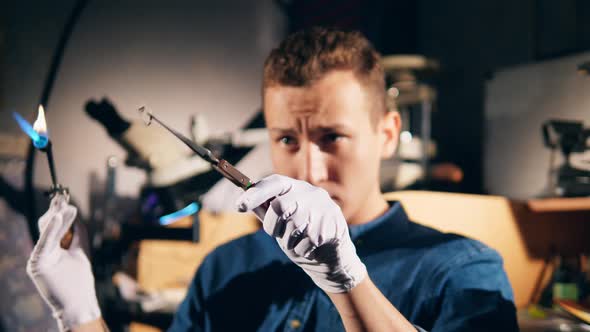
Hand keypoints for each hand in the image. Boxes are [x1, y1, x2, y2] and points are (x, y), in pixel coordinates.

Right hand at [26, 194, 100, 330]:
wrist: (78, 303)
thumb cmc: (79, 280)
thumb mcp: (80, 251)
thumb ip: (77, 234)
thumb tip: (75, 215)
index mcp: (53, 248)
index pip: (55, 226)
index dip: (60, 212)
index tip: (65, 197)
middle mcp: (43, 252)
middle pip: (49, 227)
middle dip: (56, 211)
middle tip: (63, 196)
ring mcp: (39, 258)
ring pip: (47, 233)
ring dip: (56, 217)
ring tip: (64, 204)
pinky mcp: (37, 265)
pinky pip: (44, 243)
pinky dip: (51, 230)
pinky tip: (56, 217)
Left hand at [237, 174, 366, 292]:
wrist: (331, 258)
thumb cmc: (300, 237)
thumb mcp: (280, 223)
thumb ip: (265, 211)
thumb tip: (244, 200)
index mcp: (297, 188)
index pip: (274, 183)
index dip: (255, 193)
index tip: (239, 205)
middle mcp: (312, 194)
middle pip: (281, 206)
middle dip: (273, 225)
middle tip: (277, 234)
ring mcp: (324, 209)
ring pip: (294, 226)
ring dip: (289, 241)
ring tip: (298, 242)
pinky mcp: (334, 226)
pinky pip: (307, 241)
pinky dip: (303, 250)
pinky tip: (310, 248)